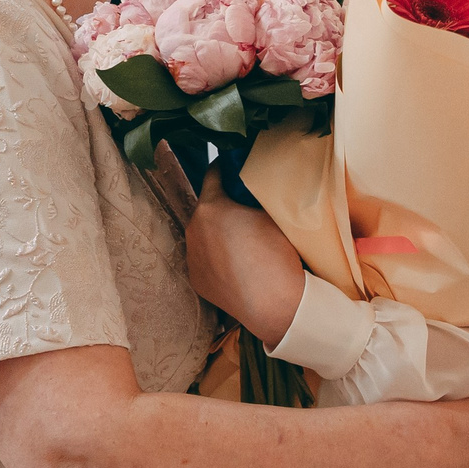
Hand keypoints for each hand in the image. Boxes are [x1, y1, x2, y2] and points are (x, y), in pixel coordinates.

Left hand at [183, 168, 307, 341]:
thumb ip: (254, 198)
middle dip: (222, 205)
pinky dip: (215, 258)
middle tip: (243, 207)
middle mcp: (193, 229)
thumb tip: (251, 189)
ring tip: (239, 240)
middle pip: (207, 207)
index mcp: (211, 207)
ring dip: (217, 233)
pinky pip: (204, 259)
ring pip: (203, 235)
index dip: (225, 166)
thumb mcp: (271, 215)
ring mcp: (191, 256)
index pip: (213, 174)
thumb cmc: (276, 255)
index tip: (233, 164)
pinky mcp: (195, 279)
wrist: (275, 304)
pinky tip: (234, 264)